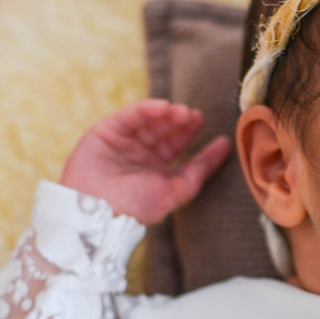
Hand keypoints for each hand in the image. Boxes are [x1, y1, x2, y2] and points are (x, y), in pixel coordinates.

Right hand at [60, 99, 231, 224]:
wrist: (95, 210)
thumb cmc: (135, 207)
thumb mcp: (174, 192)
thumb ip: (199, 172)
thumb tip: (225, 148)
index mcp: (156, 174)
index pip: (182, 153)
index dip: (199, 144)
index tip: (221, 137)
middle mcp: (141, 158)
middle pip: (168, 135)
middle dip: (184, 126)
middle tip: (197, 117)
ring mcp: (124, 143)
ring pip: (151, 123)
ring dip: (168, 115)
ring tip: (183, 113)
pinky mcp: (106, 131)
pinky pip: (129, 116)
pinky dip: (146, 109)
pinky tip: (163, 107)